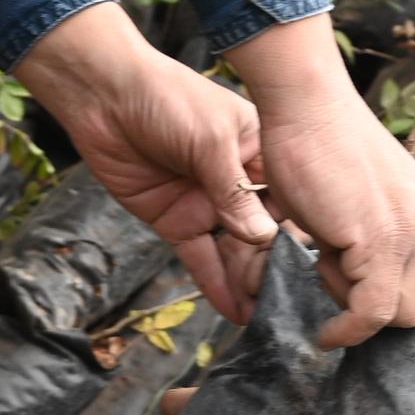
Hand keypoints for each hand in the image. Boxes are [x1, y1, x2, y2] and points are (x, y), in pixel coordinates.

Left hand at [11, 3, 274, 313]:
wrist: (104, 96)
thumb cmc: (168, 99)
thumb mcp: (211, 141)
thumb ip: (235, 192)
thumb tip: (264, 239)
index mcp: (260, 155)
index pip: (288, 204)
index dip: (297, 236)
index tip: (310, 272)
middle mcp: (238, 183)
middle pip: (262, 235)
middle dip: (272, 269)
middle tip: (285, 306)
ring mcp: (206, 203)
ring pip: (233, 252)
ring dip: (246, 283)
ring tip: (264, 318)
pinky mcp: (175, 220)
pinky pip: (200, 257)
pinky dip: (214, 284)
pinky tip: (234, 310)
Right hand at [231, 17, 414, 342]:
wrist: (306, 103)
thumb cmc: (316, 145)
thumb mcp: (360, 199)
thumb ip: (373, 238)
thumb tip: (356, 283)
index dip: (396, 306)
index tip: (357, 305)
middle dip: (380, 313)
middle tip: (335, 280)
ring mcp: (411, 230)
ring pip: (404, 315)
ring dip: (360, 312)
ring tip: (325, 269)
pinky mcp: (381, 238)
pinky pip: (374, 310)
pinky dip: (349, 332)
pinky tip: (327, 333)